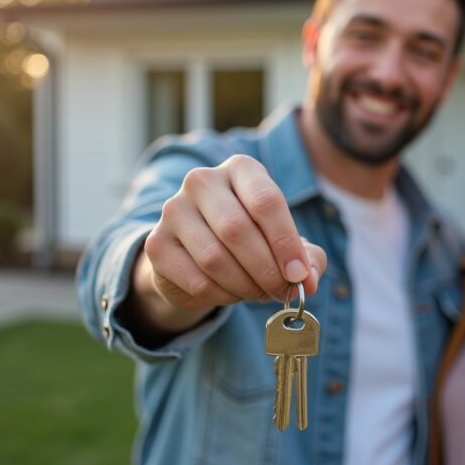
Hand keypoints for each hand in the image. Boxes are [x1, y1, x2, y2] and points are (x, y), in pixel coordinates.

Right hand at [130, 155, 325, 333]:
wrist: (199, 255)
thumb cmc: (253, 240)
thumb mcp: (286, 243)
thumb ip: (306, 258)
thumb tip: (307, 281)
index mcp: (240, 168)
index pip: (266, 201)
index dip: (285, 242)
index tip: (298, 275)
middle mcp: (201, 181)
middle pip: (237, 230)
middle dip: (266, 269)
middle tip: (281, 291)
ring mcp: (173, 210)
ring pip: (214, 258)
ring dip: (245, 285)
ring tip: (259, 292)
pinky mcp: (157, 244)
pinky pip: (196, 280)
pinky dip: (222, 296)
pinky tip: (232, 292)